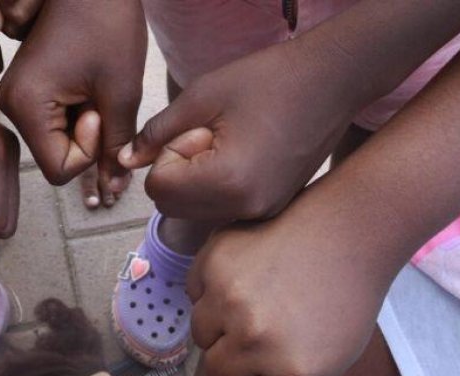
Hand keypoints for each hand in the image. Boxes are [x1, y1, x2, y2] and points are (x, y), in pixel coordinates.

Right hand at [0, 0, 144, 197]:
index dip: (89, 151)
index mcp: (24, 105)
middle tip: (99, 94)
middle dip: (87, 139)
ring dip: (84, 126)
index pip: (59, 169)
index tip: (99, 110)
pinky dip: (78, 114)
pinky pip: (54, 123)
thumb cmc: (108, 25)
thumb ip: (116, 145)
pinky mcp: (26, 88)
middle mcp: (9, 103)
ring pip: (57, 141)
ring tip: (94, 85)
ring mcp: (15, 95)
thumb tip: (116, 187)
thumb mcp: (121, 93)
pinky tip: (88, 85)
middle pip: (55, 158)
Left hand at [119, 31, 365, 221]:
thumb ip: (158, 132)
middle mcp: (245, 209)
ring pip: (198, 209)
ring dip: (199, 179)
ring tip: (233, 143)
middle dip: (180, 171)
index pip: (159, 189)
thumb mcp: (202, 97)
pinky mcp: (272, 209)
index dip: (167, 154)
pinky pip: (224, 207)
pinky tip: (247, 154)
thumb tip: (126, 159)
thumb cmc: (271, 80)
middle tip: (213, 135)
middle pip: (174, 206)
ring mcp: (262, 213)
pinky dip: (221, 185)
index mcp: (226, 183)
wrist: (333, 81)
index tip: (197, 129)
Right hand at [187, 182, 400, 375]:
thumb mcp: (335, 360)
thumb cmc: (346, 294)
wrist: (349, 231)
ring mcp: (230, 300)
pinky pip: (195, 291)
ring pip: (200, 334)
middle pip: (218, 370)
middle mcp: (256, 339)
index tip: (275, 354)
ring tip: (251, 300)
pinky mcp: (215, 263)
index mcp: (291, 372)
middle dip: (236, 356)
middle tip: (260, 328)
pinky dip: (210, 288)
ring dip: (219, 324)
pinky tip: (244, 274)